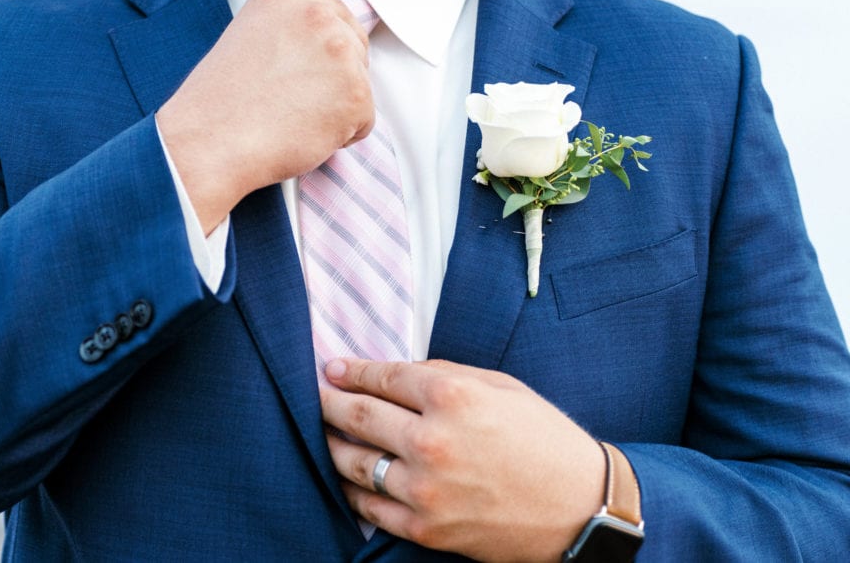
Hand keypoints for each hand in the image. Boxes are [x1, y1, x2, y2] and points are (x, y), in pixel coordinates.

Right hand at [155, 0, 373, 232]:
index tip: (290, 76)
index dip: (318, 57)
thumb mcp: (251, 38)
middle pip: (355, 48)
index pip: (333, 18)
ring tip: (290, 117)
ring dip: (334, 109)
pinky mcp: (355, 93)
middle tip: (288, 101)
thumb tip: (329, 47)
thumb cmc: (221, 103)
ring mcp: (340, 51)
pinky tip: (301, 134)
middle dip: (332, 79)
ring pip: (360, 86)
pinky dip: (340, 137)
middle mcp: (317, 12)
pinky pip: (363, 121)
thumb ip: (292, 31)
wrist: (207, 143)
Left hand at [320, 359, 604, 562]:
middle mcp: (432, 440)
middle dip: (330, 402)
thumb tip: (392, 373)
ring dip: (332, 445)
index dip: (351, 370)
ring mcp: (425, 489)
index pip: (382, 377)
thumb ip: (443, 373)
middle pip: (358, 415)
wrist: (580, 508)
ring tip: (326, 435)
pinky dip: (353, 491)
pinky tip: (348, 478)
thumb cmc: (543, 438)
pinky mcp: (426, 528)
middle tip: (317, 395)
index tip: (333, 369)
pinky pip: (370, 508)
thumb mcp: (499, 386)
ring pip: (354, 462)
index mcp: (451, 395)